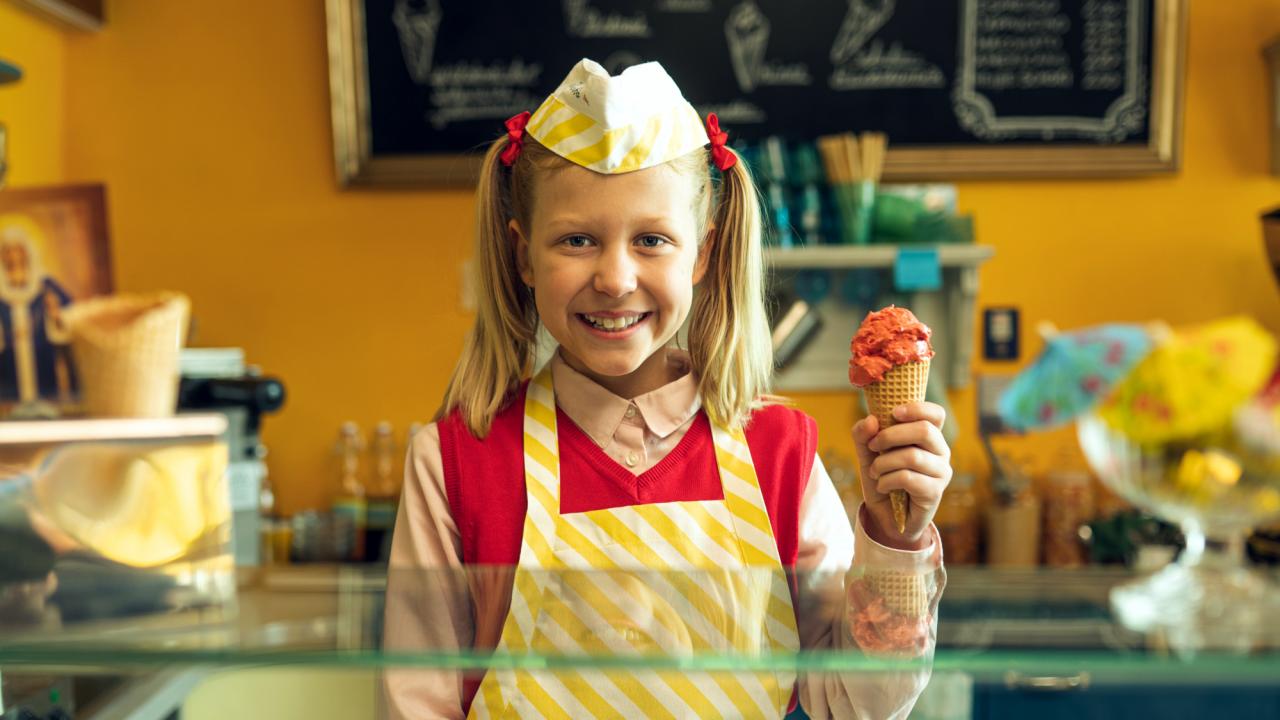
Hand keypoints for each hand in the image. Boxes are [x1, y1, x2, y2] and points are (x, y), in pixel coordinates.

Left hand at [852, 402, 951, 550]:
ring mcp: (941, 472)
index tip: (894, 413)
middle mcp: (940, 452)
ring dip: (884, 463)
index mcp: (928, 437)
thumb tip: (871, 420)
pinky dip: (887, 480)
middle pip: (924, 430)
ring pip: (912, 456)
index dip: (917, 408)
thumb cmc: (883, 478)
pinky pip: (908, 478)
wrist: (886, 515)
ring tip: (875, 472)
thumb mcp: (867, 454)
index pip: (936, 414)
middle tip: (873, 446)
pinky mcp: (935, 492)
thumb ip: (864, 435)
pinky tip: (882, 486)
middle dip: (890, 435)